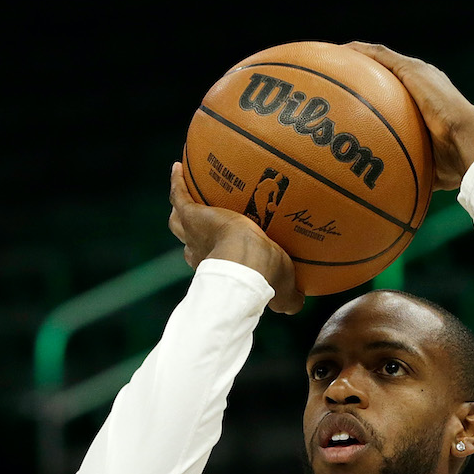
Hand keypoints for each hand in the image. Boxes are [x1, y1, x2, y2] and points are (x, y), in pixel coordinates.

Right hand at [169, 162, 303, 313]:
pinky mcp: (193, 214)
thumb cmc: (264, 276)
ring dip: (179, 210)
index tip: (221, 252)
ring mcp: (194, 231)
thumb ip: (289, 300)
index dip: (214, 257)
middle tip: (198, 222)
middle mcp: (201, 251)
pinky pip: (179, 194)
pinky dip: (177, 182)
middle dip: (192, 234)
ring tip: (183, 192)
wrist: (246, 260)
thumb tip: (297, 306)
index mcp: (220, 268)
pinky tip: (178, 167)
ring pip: (178, 220)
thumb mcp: (283, 292)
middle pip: (190, 241)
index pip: (212, 262)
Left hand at [345, 42, 473, 190]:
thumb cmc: (453, 161)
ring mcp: (418, 73)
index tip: (359, 96)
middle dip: (365, 68)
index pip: (400, 91)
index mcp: (429, 101)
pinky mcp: (412, 70)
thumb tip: (397, 192)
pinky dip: (361, 52)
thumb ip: (411, 169)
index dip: (380, 90)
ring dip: (358, 55)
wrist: (469, 143)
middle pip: (389, 70)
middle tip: (341, 73)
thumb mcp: (427, 164)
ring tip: (335, 55)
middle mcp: (424, 82)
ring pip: (382, 58)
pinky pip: (381, 56)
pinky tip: (342, 51)